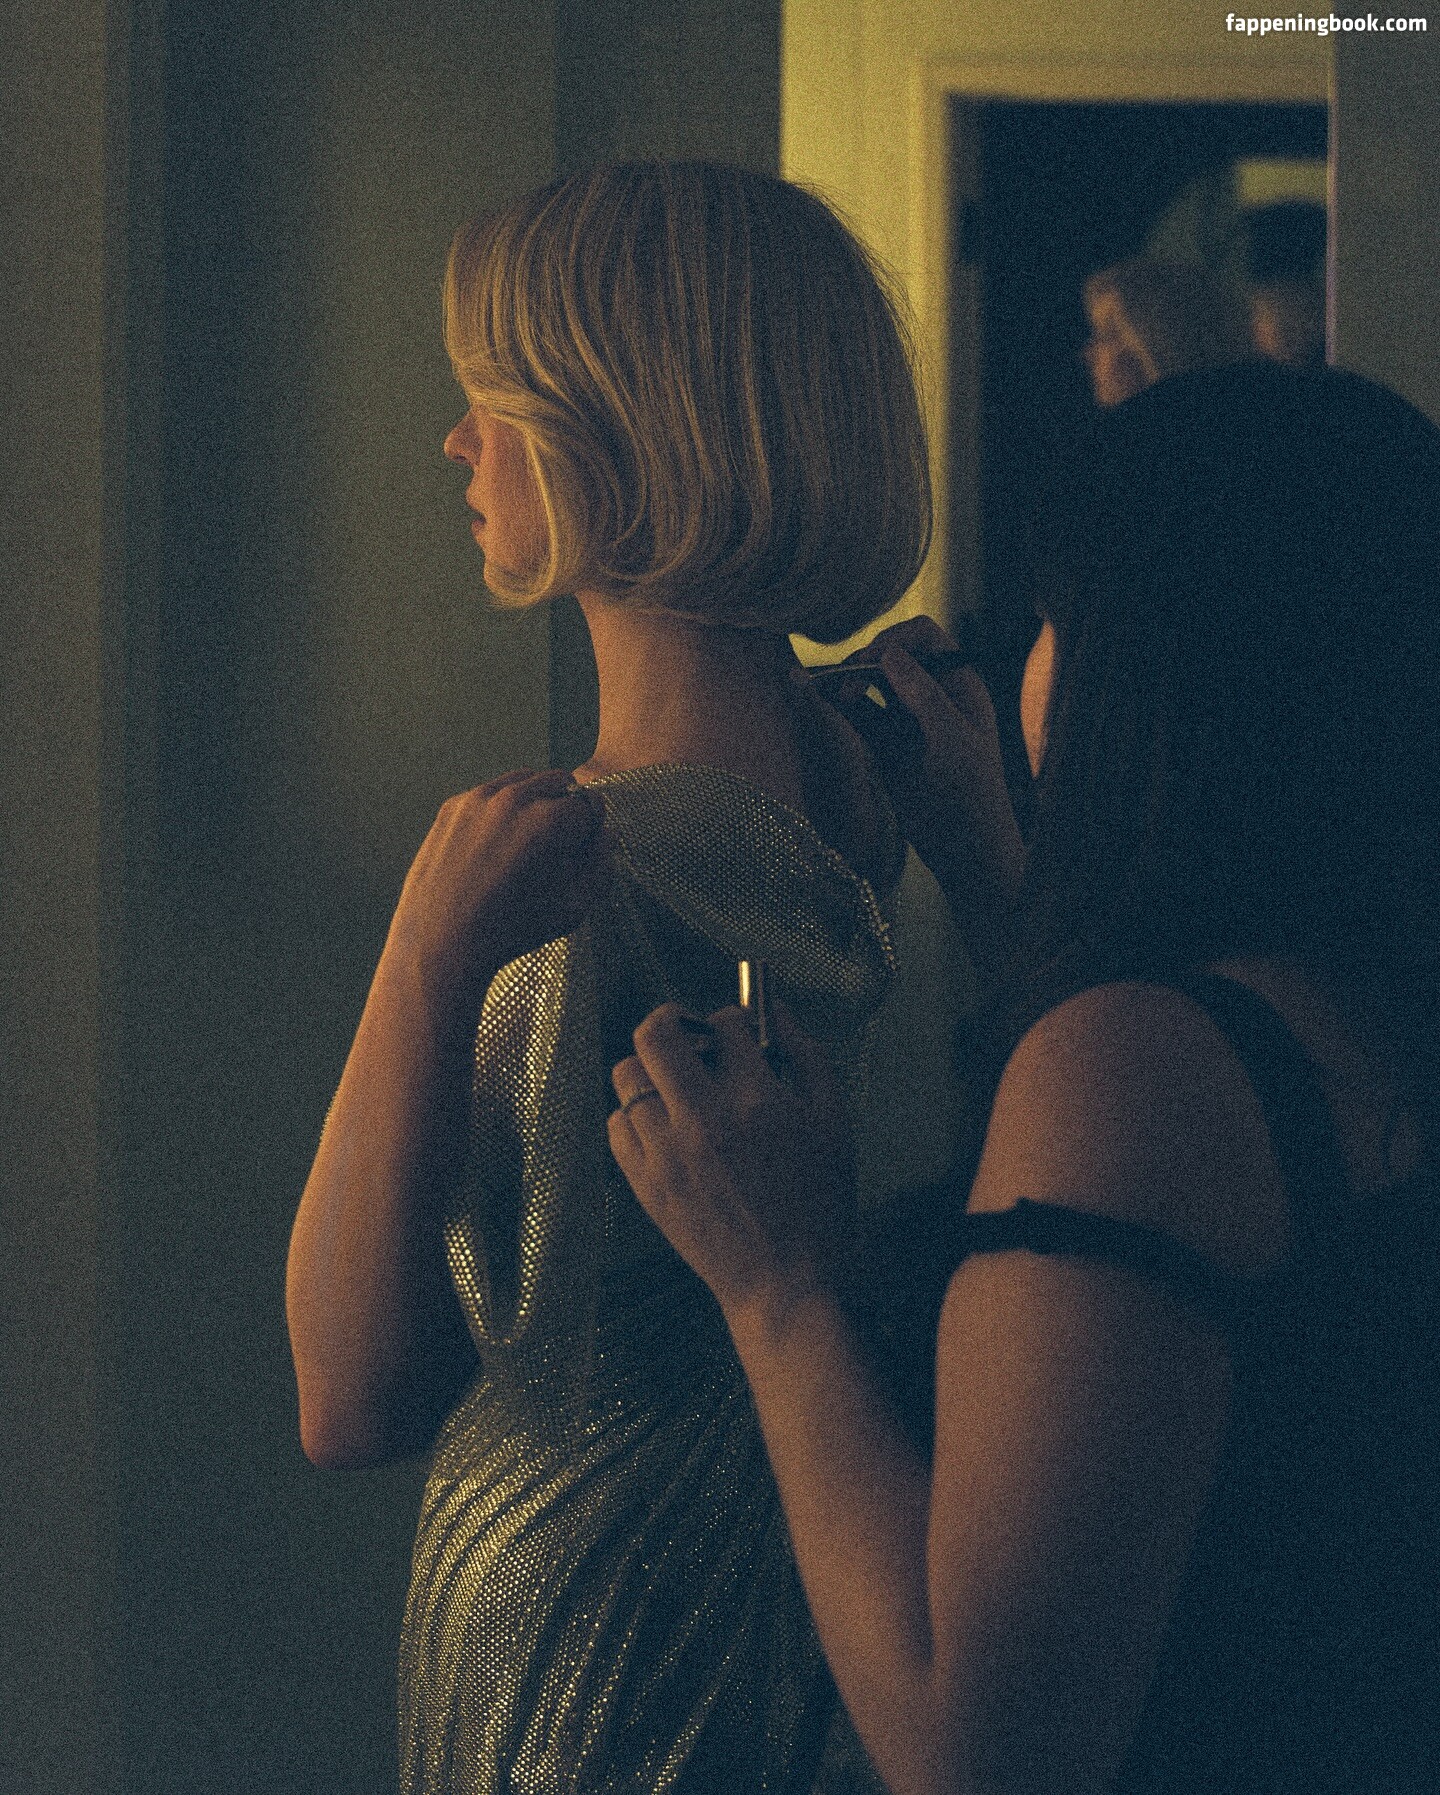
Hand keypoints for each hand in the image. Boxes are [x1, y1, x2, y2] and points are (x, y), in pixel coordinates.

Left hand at [384, 769, 608, 1015]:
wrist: (442, 941)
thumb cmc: (513, 930)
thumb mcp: (574, 908)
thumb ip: (600, 865)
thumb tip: (605, 833)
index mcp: (550, 820)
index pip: (590, 803)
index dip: (591, 828)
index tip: (582, 847)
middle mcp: (515, 798)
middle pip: (559, 782)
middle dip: (566, 807)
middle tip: (558, 843)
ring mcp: (479, 798)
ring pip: (524, 781)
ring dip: (535, 801)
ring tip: (527, 841)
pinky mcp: (453, 805)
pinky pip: (491, 793)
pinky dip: (502, 809)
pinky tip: (496, 844)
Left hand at [608, 1003, 855, 1321]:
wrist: (787, 1283)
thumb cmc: (820, 1203)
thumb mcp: (833, 1121)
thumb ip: (806, 1055)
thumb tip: (774, 1010)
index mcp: (756, 1101)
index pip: (724, 1024)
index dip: (733, 1020)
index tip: (738, 1033)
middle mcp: (703, 1121)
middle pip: (655, 1034)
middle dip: (674, 1021)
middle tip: (689, 1035)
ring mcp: (666, 1154)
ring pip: (627, 1076)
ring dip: (652, 1070)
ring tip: (676, 1088)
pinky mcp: (644, 1185)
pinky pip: (616, 1125)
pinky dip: (635, 1116)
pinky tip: (665, 1128)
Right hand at [812, 618, 1024, 938]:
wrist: (964, 848)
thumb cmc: (971, 790)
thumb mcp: (952, 737)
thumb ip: (923, 693)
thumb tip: (888, 653)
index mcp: (958, 684)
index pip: (923, 638)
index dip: (896, 641)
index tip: (875, 661)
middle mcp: (930, 696)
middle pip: (889, 658)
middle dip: (864, 663)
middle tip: (847, 684)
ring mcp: (904, 722)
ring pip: (868, 688)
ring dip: (846, 684)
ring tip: (830, 692)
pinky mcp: (884, 747)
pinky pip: (856, 718)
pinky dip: (837, 708)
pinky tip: (819, 700)